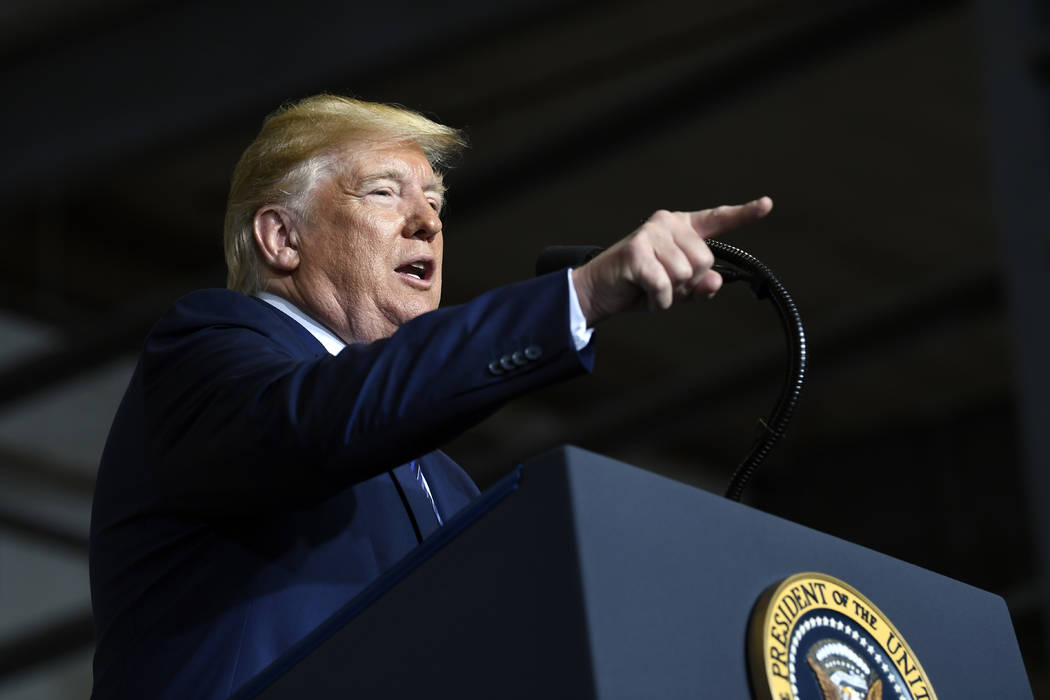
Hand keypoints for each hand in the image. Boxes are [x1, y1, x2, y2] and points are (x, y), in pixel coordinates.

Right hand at [571, 197, 772, 324]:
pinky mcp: (637, 252)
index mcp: (681, 228)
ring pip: (686, 274)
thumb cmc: (638, 286)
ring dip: (671, 294)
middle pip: (705, 261)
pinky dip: (658, 300)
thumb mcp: (677, 289)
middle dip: (689, 284)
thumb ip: (701, 284)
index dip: (744, 214)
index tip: (767, 204)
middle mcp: (667, 223)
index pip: (717, 219)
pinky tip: (645, 295)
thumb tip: (715, 280)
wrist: (598, 291)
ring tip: (651, 289)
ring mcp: (651, 234)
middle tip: (665, 286)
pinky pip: (665, 285)